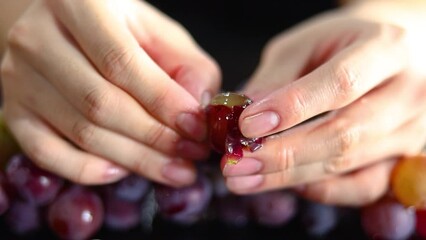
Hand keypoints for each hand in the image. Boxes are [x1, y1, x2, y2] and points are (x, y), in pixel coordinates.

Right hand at [0, 0, 219, 185]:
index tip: (197, 129)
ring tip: (173, 169)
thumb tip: (197, 111)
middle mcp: (37, 37)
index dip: (163, 102)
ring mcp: (18, 77)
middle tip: (192, 155)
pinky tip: (122, 171)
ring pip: (81, 131)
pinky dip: (87, 169)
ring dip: (135, 159)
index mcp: (78, 4)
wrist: (63, 28)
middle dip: (155, 139)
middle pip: (101, 103)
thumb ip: (187, 65)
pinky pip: (46, 153)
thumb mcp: (158, 32)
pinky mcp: (14, 110)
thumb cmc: (118, 29)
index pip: (121, 63)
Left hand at [222, 1, 425, 204]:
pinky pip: (363, 187)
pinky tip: (288, 183)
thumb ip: (277, 78)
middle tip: (236, 163)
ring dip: (289, 176)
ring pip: (347, 164)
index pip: (340, 84)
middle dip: (282, 154)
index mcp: (386, 49)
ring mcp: (410, 131)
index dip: (292, 108)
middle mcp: (408, 93)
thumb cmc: (342, 44)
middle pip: (344, 135)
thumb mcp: (306, 44)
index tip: (247, 125)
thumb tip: (243, 120)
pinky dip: (323, 190)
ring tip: (244, 177)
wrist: (391, 55)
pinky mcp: (401, 158)